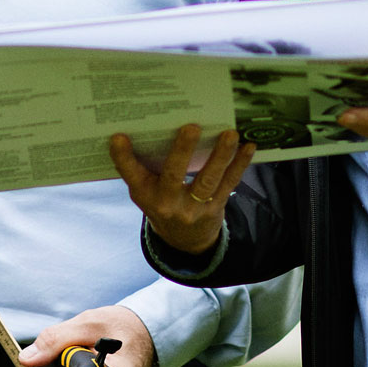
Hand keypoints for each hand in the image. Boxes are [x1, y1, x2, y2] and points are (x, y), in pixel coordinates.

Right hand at [108, 124, 253, 257]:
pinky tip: (248, 147)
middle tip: (192, 127)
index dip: (123, 156)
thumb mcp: (146, 189)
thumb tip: (148, 125)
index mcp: (144, 193)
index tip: (119, 137)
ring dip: (220, 156)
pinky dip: (239, 165)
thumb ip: (144, 165)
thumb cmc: (161, 201)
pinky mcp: (214, 208)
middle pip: (173, 175)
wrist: (183, 241)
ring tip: (230, 134)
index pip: (130, 173)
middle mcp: (166, 202)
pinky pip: (228, 184)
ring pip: (207, 180)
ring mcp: (192, 208)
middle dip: (183, 151)